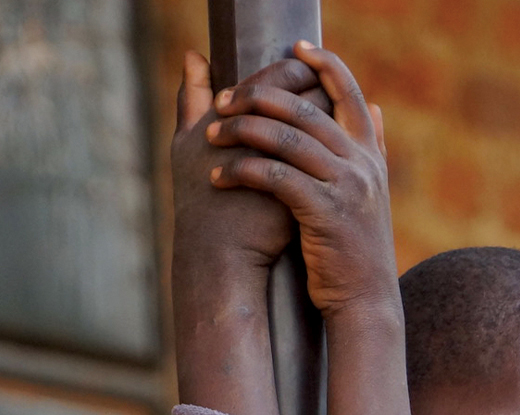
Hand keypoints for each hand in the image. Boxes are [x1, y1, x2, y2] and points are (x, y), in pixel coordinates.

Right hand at [171, 50, 329, 274]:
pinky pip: (328, 159)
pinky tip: (331, 155)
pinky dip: (332, 152)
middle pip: (307, 94)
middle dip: (318, 92)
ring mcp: (290, 165)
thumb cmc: (199, 199)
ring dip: (330, 121)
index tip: (302, 79)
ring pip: (325, 126)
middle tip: (322, 98)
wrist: (218, 256)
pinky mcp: (304, 192)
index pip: (277, 76)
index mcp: (236, 113)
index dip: (292, 74)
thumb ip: (193, 96)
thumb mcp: (187, 143)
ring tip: (329, 125)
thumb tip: (193, 53)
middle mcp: (265, 134)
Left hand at [206, 43, 397, 318]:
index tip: (295, 48)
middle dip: (259, 97)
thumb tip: (377, 108)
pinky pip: (277, 178)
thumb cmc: (359, 252)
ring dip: (242, 132)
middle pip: (305, 110)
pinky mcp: (324, 214)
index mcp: (371, 154)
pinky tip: (220, 175)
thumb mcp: (373, 195)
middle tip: (223, 99)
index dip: (323, 64)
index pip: (349, 92)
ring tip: (211, 135)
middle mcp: (361, 165)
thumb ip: (373, 151)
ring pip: (286, 140)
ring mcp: (345, 188)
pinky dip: (244, 171)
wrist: (366, 302)